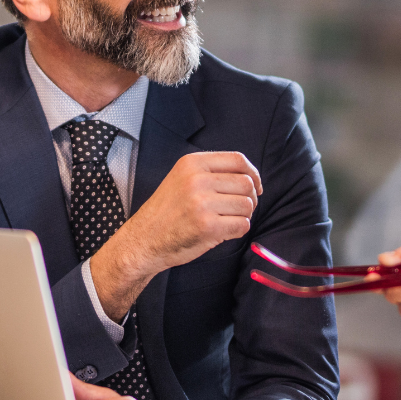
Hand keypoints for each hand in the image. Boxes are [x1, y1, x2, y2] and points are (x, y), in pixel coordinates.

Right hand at [91, 152, 262, 318]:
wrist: (143, 240)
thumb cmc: (167, 212)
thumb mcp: (182, 179)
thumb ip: (211, 173)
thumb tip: (251, 177)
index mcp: (192, 163)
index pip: (238, 159)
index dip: (253, 173)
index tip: (256, 186)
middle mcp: (197, 180)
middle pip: (246, 183)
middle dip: (250, 198)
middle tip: (239, 209)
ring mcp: (202, 203)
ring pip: (247, 205)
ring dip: (243, 215)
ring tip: (226, 220)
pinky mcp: (207, 227)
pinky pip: (242, 225)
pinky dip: (238, 230)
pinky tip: (223, 232)